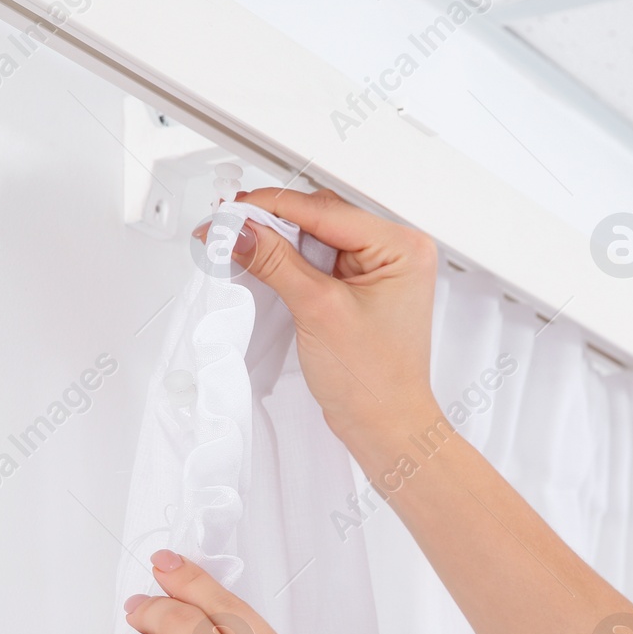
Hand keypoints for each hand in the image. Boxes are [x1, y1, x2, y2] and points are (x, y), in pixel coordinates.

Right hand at [204, 188, 441, 448]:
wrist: (386, 426)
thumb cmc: (376, 382)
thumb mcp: (318, 311)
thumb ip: (276, 262)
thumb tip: (240, 231)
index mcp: (403, 248)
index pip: (326, 210)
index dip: (274, 207)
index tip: (233, 212)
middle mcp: (397, 253)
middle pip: (322, 216)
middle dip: (273, 222)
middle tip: (229, 229)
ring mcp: (380, 271)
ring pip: (317, 237)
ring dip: (279, 242)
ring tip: (241, 247)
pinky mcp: (362, 288)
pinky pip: (321, 261)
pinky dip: (291, 262)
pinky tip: (266, 263)